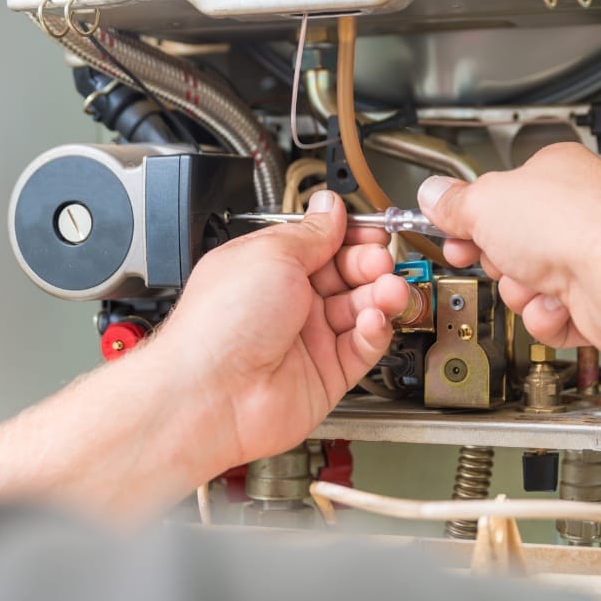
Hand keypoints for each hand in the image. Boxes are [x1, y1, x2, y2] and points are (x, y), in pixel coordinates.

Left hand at [151, 190, 408, 467]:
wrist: (212, 393)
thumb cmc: (220, 325)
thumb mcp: (271, 254)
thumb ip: (311, 233)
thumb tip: (330, 207)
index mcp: (268, 267)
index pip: (322, 244)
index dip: (351, 236)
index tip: (373, 232)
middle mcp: (288, 302)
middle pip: (347, 275)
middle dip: (370, 264)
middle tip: (380, 261)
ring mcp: (307, 339)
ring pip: (361, 310)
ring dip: (380, 295)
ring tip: (388, 290)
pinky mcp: (326, 374)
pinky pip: (363, 347)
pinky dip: (375, 331)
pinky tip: (373, 320)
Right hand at [417, 143, 600, 358]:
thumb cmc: (573, 227)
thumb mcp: (485, 203)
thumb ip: (453, 202)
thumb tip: (432, 194)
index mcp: (554, 172)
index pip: (499, 194)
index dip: (469, 216)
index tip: (451, 229)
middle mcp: (576, 211)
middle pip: (509, 244)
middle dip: (497, 260)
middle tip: (497, 256)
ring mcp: (589, 256)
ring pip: (525, 285)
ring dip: (520, 291)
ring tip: (536, 281)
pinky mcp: (596, 299)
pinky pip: (548, 315)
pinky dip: (546, 316)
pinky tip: (558, 304)